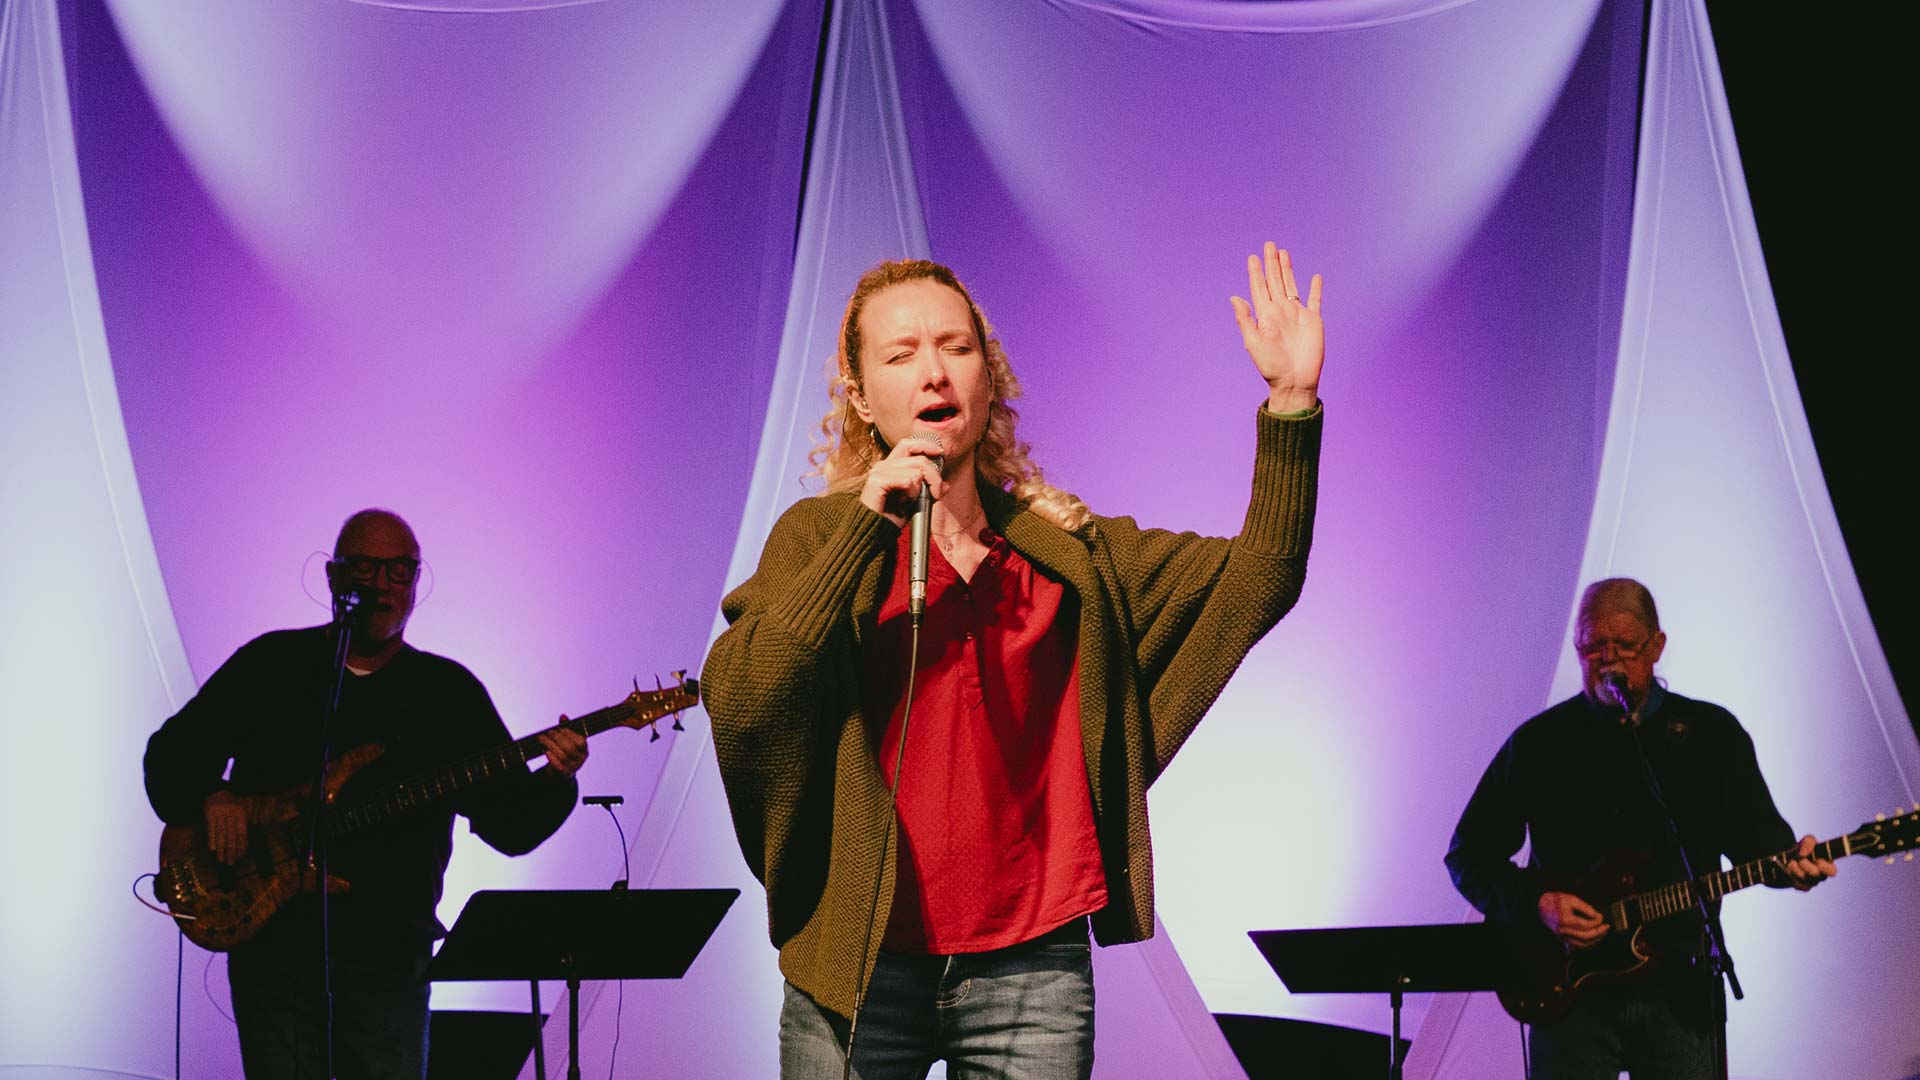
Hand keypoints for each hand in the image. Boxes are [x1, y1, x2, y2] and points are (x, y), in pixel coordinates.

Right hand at [203, 790, 248, 865]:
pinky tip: (212, 850)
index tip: (240, 856)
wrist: (217, 791)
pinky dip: (212, 840)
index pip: (242, 833)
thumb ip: (244, 825)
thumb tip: (244, 845)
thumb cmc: (232, 804)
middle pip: (231, 836)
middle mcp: (231, 815)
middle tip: (230, 862)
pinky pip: (211, 829)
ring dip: (221, 849)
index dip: (241, 845)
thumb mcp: (242, 810)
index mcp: (241, 814)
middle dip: (231, 851)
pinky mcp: (209, 814)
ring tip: (221, 860)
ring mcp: (220, 814)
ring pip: (221, 835)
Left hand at [538, 723, 588, 777]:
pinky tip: (545, 751)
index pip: (580, 741)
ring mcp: (573, 767)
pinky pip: (557, 765)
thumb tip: (563, 716)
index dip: (570, 734)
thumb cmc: (564, 752)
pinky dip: (551, 757)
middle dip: (557, 738)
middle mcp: (580, 759)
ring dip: (550, 745)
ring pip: (562, 755)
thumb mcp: (567, 740)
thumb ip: (566, 728)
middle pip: (569, 748)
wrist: (560, 771)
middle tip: (547, 732)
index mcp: (584, 750)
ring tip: (542, 739)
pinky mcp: (564, 773)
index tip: (559, 728)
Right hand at [859, 435, 947, 525]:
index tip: (940, 453)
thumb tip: (946, 485)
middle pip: (919, 458)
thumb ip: (930, 491)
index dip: (926, 445)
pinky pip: (908, 481)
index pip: (909, 444)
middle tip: (936, 495)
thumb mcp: (917, 502)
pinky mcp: (877, 481)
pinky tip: (902, 504)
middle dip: (935, 477)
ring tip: (910, 503)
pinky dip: (911, 494)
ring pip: (916, 471)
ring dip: (920, 491)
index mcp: (891, 466)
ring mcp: (879, 471)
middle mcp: (884, 465)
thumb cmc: (892, 517)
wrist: (875, 533)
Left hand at [1230, 241, 1324, 413]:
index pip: (1259, 288)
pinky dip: (1315, 288)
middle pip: (1275, 281)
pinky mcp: (1313, 321)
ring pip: (1292, 285)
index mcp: (1265, 315)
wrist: (1294, 381)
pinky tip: (1315, 276)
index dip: (1256, 272)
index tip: (1253, 257)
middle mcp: (1280, 311)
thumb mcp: (1253, 343)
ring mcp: (1297, 315)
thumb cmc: (1271, 367)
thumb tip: (1234, 297)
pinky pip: (1315, 300)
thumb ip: (1245, 320)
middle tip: (1269, 244)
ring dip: (1288, 269)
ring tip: (1284, 253)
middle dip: (1271, 263)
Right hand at [1537, 890, 1608, 948]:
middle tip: (1606, 927)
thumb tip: (1597, 916)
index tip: (1601, 917)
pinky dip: (1587, 944)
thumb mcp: (1571, 899)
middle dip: (1598, 932)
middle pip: (1585, 936)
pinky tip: (1593, 939)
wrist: (1540, 905)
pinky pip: (1577, 946)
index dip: (1596, 922)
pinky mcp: (1562, 938)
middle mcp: (1563, 931)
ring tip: (1602, 934)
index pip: (1586, 925)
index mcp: (1565, 920)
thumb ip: (1585, 908)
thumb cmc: (1555, 900)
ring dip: (1594, 940)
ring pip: (1582, 944)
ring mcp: (1562, 936)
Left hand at [1780, 834, 1836, 890]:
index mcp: (1827, 865)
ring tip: (1791, 862)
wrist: (1790, 857)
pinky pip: (1798, 885)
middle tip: (1801, 860)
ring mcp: (1812, 882)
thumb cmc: (1804, 849)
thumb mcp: (1807, 841)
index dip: (1825, 867)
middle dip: (1808, 867)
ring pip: (1806, 880)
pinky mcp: (1802, 886)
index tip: (1818, 860)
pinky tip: (1788, 869)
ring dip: (1797, 870)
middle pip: (1817, 876)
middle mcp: (1821, 876)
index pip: (1832, 871)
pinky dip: (1792, 875)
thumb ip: (1809, 842)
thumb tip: (1803, 853)